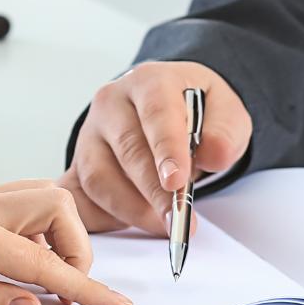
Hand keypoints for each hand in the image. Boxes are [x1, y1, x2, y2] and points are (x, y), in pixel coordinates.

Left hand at [0, 181, 133, 304]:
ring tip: (45, 282)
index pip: (41, 263)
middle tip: (66, 293)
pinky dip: (37, 232)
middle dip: (77, 250)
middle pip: (57, 207)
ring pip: (42, 199)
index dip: (83, 289)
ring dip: (59, 238)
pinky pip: (20, 205)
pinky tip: (20, 264)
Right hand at [61, 61, 252, 235]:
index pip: (155, 112)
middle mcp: (111, 103)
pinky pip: (79, 197)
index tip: (177, 181)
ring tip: (163, 223)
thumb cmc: (195, 111)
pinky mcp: (78, 165)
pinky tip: (129, 223)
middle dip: (153, 191)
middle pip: (127, 149)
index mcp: (149, 81)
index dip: (166, 149)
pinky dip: (101, 218)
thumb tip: (216, 155)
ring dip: (131, 209)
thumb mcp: (225, 111)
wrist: (170, 108)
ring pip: (98, 177)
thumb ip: (225, 130)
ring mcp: (89, 135)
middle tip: (178, 219)